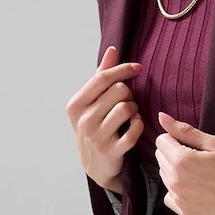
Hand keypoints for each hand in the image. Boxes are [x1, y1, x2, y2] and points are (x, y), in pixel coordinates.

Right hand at [65, 45, 143, 187]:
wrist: (95, 165)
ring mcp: (96, 137)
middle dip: (129, 93)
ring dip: (134, 109)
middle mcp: (83, 120)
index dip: (123, 69)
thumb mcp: (92, 102)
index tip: (138, 67)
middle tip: (128, 101)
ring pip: (127, 108)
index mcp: (76, 105)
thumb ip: (102, 76)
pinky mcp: (111, 151)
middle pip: (118, 90)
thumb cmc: (95, 126)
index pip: (102, 78)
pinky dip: (139, 125)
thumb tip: (112, 49)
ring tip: (131, 115)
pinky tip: (135, 125)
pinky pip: (134, 130)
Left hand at [154, 111, 214, 214]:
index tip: (193, 144)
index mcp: (182, 161)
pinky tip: (198, 189)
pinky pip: (170, 197)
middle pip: (161, 158)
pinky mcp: (186, 213)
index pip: (161, 140)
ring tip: (202, 173)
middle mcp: (176, 182)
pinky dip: (179, 191)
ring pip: (165, 176)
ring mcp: (180, 200)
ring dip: (177, 172)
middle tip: (200, 158)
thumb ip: (185, 131)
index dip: (176, 138)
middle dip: (175, 153)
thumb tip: (161, 117)